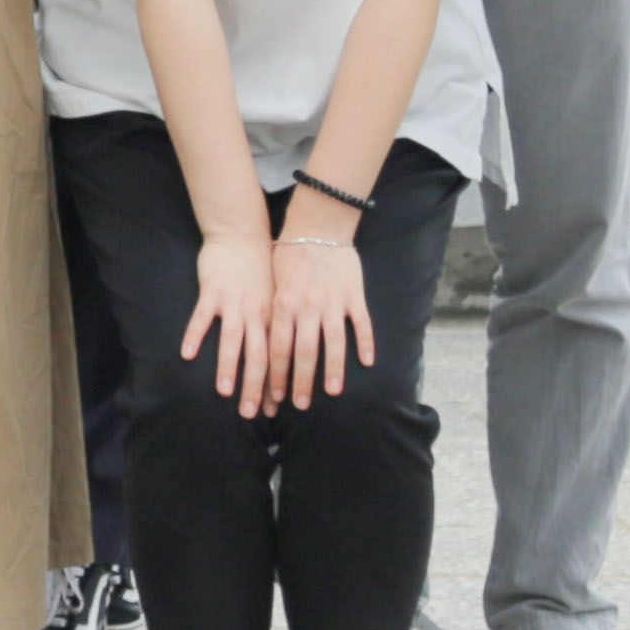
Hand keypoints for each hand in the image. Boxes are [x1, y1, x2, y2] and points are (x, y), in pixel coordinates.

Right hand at [180, 230, 277, 412]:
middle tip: (250, 413)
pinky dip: (195, 336)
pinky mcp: (212, 291)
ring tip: (224, 392)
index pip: (277, 357)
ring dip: (229, 367)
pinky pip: (202, 317)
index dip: (275, 384)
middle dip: (255, 387)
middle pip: (258, 356)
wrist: (240, 234)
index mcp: (273, 316)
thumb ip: (276, 323)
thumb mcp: (275, 295)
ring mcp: (233, 302)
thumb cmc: (259, 268)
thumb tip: (282, 355)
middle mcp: (256, 312)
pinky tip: (188, 355)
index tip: (273, 409)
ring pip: (232, 340)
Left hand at [271, 222, 374, 408]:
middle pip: (303, 351)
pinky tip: (367, 362)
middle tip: (299, 405)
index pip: (277, 348)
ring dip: (332, 369)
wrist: (317, 224)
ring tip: (332, 391)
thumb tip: (262, 343)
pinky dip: (365, 343)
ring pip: (332, 342)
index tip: (274, 397)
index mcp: (283, 304)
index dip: (275, 375)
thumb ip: (272, 312)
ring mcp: (332, 302)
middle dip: (300, 381)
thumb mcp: (273, 283)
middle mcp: (306, 306)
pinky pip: (361, 323)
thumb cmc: (289, 255)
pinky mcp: (353, 295)